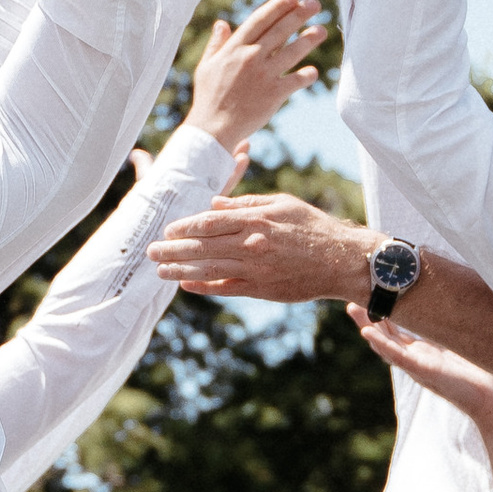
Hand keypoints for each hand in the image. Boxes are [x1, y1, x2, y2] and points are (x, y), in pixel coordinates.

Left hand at [146, 190, 369, 306]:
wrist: (341, 260)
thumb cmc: (313, 227)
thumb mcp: (282, 204)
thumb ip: (247, 203)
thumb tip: (215, 202)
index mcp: (255, 220)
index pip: (210, 222)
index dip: (186, 226)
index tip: (169, 229)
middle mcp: (251, 244)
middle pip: (203, 246)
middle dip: (174, 249)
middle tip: (151, 251)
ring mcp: (255, 269)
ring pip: (210, 269)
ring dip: (182, 271)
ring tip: (161, 270)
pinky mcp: (262, 288)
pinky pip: (227, 288)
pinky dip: (205, 287)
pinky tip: (187, 286)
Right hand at [184, 0, 328, 150]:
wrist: (212, 128)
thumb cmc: (208, 97)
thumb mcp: (206, 66)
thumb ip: (217, 44)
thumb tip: (222, 23)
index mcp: (234, 48)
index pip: (260, 20)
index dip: (278, 6)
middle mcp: (251, 57)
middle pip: (280, 31)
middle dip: (299, 15)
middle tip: (315, 4)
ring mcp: (263, 75)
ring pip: (291, 52)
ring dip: (308, 39)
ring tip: (321, 30)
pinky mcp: (273, 94)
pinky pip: (295, 81)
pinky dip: (305, 76)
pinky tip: (313, 72)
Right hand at [349, 306, 492, 429]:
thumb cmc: (484, 374)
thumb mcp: (464, 345)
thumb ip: (455, 330)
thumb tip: (459, 305)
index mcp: (425, 353)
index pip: (397, 331)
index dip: (383, 315)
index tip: (372, 296)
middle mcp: (417, 359)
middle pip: (385, 336)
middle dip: (368, 317)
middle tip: (351, 299)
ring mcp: (418, 366)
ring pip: (385, 345)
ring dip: (368, 327)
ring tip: (353, 309)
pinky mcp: (424, 371)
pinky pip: (397, 356)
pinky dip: (381, 344)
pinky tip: (368, 333)